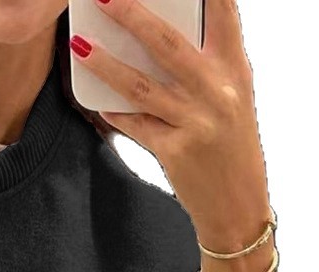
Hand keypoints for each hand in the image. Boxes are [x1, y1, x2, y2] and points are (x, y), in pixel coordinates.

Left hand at [70, 0, 270, 247]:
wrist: (238, 206)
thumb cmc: (231, 147)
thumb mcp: (234, 98)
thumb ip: (207, 66)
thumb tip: (159, 35)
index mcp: (237, 70)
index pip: (224, 13)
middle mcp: (220, 92)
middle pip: (169, 45)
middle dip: (133, 15)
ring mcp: (197, 123)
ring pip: (142, 87)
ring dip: (106, 65)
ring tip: (80, 46)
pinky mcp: (175, 152)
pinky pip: (135, 125)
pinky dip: (114, 112)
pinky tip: (97, 102)